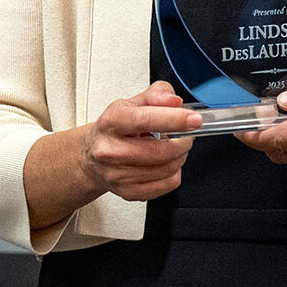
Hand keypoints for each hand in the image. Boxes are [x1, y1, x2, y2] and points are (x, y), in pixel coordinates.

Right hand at [81, 81, 200, 202]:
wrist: (92, 156)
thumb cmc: (115, 129)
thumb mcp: (133, 103)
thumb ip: (157, 94)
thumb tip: (174, 101)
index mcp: (111, 122)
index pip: (145, 120)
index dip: (175, 119)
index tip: (194, 119)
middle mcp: (110, 150)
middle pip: (160, 151)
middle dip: (183, 142)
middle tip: (187, 135)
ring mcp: (117, 174)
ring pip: (167, 169)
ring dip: (180, 157)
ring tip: (174, 148)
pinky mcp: (127, 192)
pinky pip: (166, 185)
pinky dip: (174, 173)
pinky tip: (166, 163)